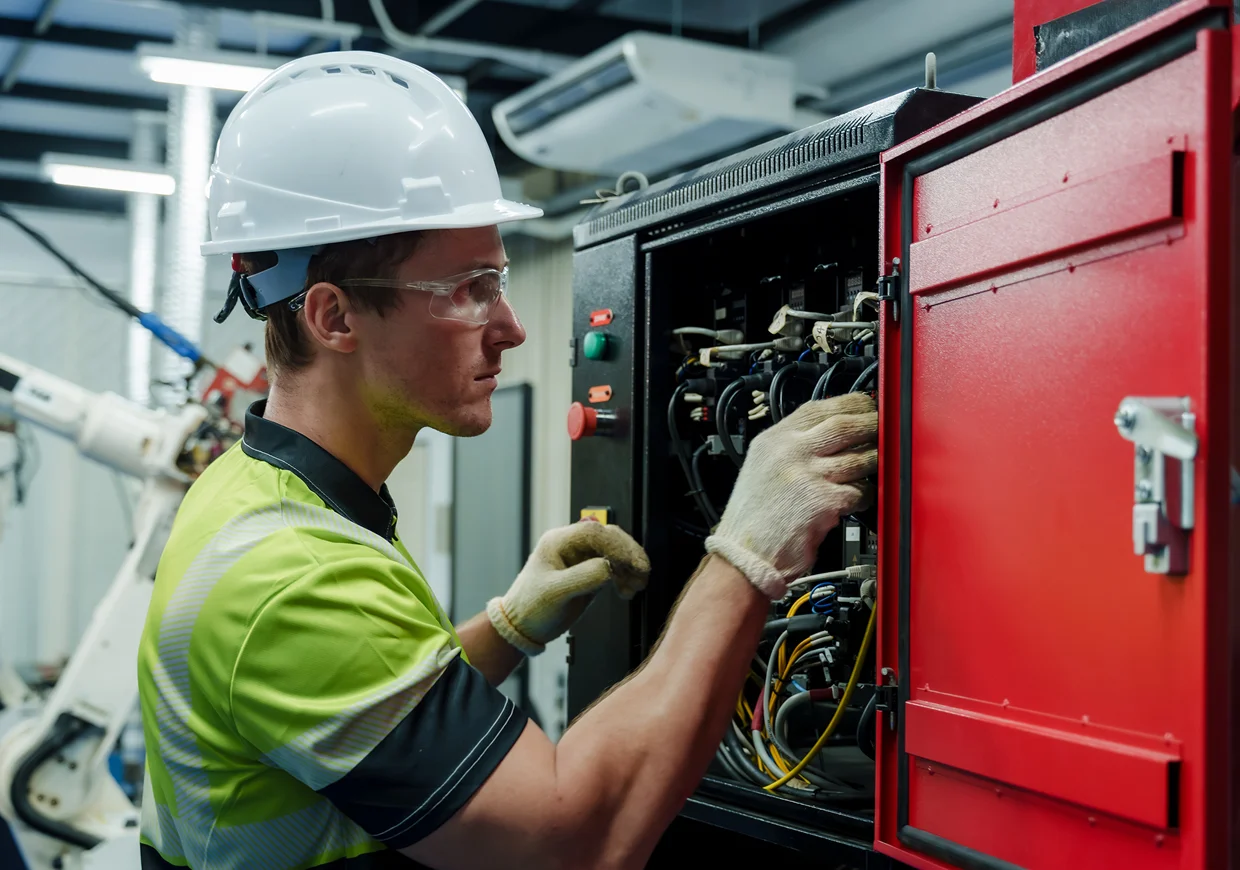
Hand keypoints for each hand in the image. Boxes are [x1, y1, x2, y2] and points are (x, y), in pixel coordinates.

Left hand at [487, 521, 650, 655]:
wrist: (523, 628)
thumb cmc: (530, 608)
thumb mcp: (556, 593)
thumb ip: (584, 577)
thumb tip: (611, 568)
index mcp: (558, 542)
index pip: (595, 533)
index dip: (618, 544)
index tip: (632, 562)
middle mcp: (571, 546)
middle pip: (609, 538)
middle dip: (629, 555)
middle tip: (642, 572)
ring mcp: (581, 559)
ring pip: (615, 552)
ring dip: (630, 567)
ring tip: (637, 585)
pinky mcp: (590, 573)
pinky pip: (615, 568)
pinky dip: (625, 577)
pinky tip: (628, 590)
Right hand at [705, 392, 876, 598]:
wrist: (745, 554)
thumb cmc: (753, 517)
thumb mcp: (761, 466)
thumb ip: (790, 446)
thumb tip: (830, 433)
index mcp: (773, 440)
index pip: (817, 409)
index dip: (847, 404)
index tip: (864, 405)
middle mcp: (789, 452)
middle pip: (842, 426)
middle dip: (870, 424)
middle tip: (883, 427)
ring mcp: (807, 475)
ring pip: (857, 457)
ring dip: (873, 461)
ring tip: (877, 464)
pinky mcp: (823, 501)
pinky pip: (857, 490)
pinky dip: (864, 495)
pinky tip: (859, 498)